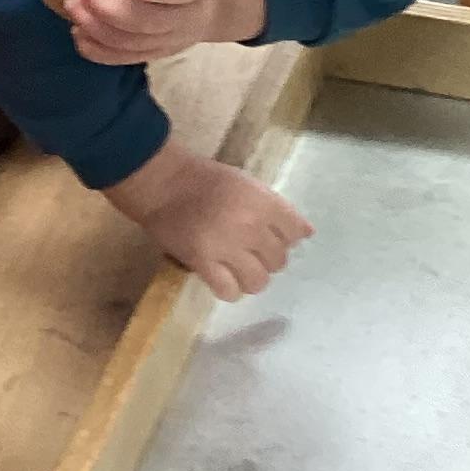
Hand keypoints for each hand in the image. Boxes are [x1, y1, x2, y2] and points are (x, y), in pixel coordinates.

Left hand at [64, 0, 265, 65]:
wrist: (218, 0)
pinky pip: (126, 59)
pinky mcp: (156, 53)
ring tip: (72, 5)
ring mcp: (172, 40)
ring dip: (98, 28)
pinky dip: (99, 51)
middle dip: (111, 9)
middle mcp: (189, 17)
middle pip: (149, 22)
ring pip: (133, 44)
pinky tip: (78, 33)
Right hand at [105, 139, 312, 302]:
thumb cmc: (206, 179)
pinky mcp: (203, 264)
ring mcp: (227, 248)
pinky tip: (223, 279)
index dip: (287, 238)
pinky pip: (229, 291)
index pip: (296, 233)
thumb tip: (306, 233)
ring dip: (251, 277)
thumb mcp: (248, 184)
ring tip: (238, 268)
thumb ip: (277, 208)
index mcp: (262, 203)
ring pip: (258, 281)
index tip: (274, 236)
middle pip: (278, 260)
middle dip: (268, 258)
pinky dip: (230, 289)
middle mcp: (250, 227)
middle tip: (251, 251)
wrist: (162, 184)